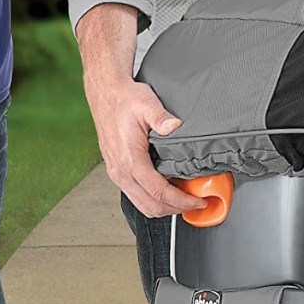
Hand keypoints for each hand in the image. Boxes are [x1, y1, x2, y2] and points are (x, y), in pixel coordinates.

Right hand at [77, 4, 205, 217]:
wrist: (105, 93)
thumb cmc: (125, 98)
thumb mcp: (146, 103)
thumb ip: (161, 117)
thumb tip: (174, 126)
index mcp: (129, 159)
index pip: (158, 192)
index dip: (181, 201)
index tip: (198, 202)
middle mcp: (120, 171)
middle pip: (150, 206)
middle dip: (176, 209)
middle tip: (197, 205)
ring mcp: (116, 173)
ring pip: (142, 204)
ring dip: (165, 207)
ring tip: (186, 200)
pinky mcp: (117, 171)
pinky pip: (137, 196)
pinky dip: (155, 199)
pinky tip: (169, 190)